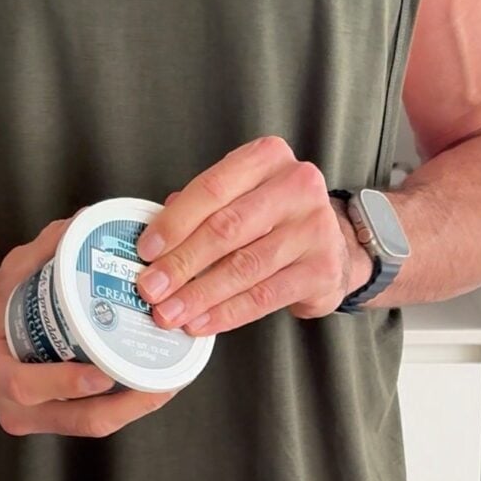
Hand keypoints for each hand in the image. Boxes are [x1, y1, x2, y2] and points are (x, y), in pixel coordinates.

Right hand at [0, 220, 175, 436]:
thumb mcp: (11, 273)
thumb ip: (46, 249)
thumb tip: (85, 221)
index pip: (24, 387)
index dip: (64, 384)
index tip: (101, 375)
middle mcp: (14, 407)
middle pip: (76, 419)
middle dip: (123, 404)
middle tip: (159, 381)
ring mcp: (39, 421)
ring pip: (93, 425)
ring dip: (134, 409)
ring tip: (168, 383)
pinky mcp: (61, 422)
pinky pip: (98, 420)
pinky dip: (128, 407)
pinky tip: (156, 386)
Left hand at [135, 136, 371, 333]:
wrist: (334, 245)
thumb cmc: (276, 219)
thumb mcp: (240, 199)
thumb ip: (200, 211)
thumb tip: (155, 244)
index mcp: (268, 158)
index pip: (212, 189)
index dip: (174, 223)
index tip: (146, 250)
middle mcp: (297, 186)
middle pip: (226, 229)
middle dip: (181, 264)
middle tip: (152, 288)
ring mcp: (314, 228)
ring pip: (244, 267)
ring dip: (200, 294)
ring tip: (170, 312)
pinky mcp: (322, 269)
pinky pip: (264, 296)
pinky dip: (227, 313)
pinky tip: (202, 322)